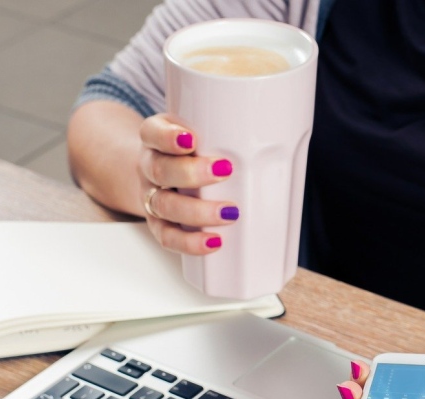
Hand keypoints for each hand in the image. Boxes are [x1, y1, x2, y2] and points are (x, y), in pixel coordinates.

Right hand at [138, 113, 239, 254]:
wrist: (161, 175)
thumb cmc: (191, 153)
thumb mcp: (200, 132)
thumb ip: (223, 131)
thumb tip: (274, 134)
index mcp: (156, 139)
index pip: (152, 133)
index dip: (168, 137)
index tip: (191, 140)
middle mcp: (150, 167)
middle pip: (160, 170)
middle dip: (192, 173)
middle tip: (224, 171)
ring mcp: (152, 197)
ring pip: (165, 206)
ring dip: (197, 211)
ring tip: (228, 213)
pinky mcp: (158, 224)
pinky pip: (168, 237)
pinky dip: (190, 242)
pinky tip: (213, 242)